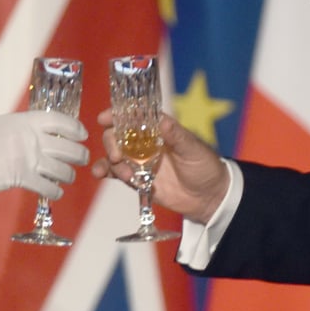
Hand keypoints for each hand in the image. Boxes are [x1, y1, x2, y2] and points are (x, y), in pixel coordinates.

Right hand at [0, 110, 87, 202]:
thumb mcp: (3, 126)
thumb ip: (26, 128)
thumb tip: (48, 134)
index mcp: (25, 120)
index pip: (61, 121)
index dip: (76, 129)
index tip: (83, 135)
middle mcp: (30, 137)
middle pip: (68, 147)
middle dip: (81, 155)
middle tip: (83, 158)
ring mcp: (28, 158)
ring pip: (63, 170)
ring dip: (69, 175)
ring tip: (68, 176)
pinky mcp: (23, 178)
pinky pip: (50, 187)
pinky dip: (55, 191)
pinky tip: (55, 191)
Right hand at [92, 110, 228, 223]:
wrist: (209, 197)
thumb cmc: (204, 166)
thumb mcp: (193, 148)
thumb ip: (176, 135)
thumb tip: (161, 120)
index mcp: (157, 129)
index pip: (133, 115)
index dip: (116, 114)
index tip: (104, 118)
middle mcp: (144, 142)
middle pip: (117, 135)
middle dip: (111, 142)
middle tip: (118, 155)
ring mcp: (138, 161)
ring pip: (114, 155)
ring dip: (111, 162)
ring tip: (126, 175)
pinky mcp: (136, 178)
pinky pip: (115, 172)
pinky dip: (105, 172)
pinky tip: (100, 175)